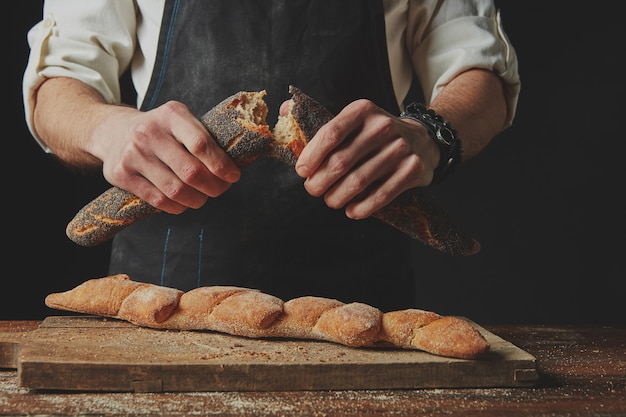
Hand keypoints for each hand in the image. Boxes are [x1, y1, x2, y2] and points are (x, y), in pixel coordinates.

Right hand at [89, 101, 240, 213]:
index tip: (233, 176)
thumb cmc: (160, 130)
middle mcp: (150, 132)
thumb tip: (234, 168)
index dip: (222, 165)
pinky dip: (178, 207)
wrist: (112, 131)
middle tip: (220, 189)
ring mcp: (133, 154)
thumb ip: (204, 138)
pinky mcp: (122, 175)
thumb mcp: (180, 121)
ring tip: (202, 197)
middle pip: (191, 172)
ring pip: (176, 190)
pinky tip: (183, 202)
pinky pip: (159, 200)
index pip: (201, 144)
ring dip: (197, 200)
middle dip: (214, 187)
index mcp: (171, 115)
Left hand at [294, 99, 439, 218]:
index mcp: (362, 110)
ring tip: (331, 201)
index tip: (302, 171)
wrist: (422, 140)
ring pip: (358, 181)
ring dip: (338, 197)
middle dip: (320, 182)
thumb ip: (319, 120)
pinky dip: (363, 207)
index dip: (311, 156)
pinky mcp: (412, 169)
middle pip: (340, 162)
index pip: (330, 134)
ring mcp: (400, 148)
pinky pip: (382, 195)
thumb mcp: (353, 119)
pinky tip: (352, 211)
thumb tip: (283, 109)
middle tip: (313, 190)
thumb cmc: (375, 135)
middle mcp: (383, 126)